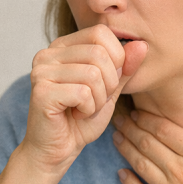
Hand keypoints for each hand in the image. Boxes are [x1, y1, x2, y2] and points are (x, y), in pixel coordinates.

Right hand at [20, 24, 146, 178]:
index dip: (116, 59)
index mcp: (62, 47)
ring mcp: (41, 72)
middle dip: (109, 84)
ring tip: (84, 109)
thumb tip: (141, 44)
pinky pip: (83, 93)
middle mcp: (47, 54)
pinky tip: (75, 115)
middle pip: (99, 53)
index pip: (100, 33)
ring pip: (93, 74)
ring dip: (98, 100)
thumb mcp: (110, 91)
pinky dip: (88, 110)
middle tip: (94, 101)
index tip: (106, 83)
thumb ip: (124, 68)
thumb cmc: (80, 120)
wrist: (56, 151)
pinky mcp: (41, 92)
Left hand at [111, 102, 182, 183]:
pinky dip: (129, 183)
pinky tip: (121, 174)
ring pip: (140, 164)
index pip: (164, 130)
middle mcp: (179, 170)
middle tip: (119, 119)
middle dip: (130, 129)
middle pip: (147, 144)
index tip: (136, 113)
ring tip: (116, 138)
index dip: (147, 119)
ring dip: (126, 149)